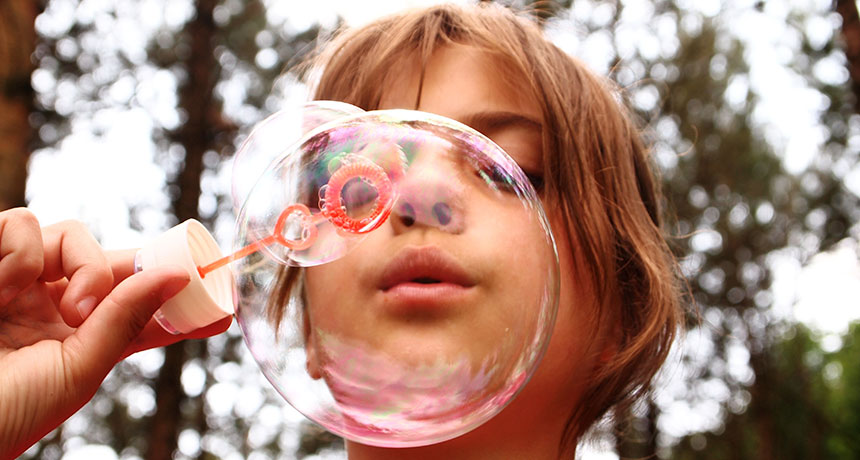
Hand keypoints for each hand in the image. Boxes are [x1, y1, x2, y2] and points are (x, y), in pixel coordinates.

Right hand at [0, 208, 231, 458]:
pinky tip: (3, 288)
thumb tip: (177, 276)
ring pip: (67, 232)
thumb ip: (124, 321)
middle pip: (108, 259)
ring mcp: (16, 281)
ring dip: (77, 263)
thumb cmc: (5, 412)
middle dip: (125, 266)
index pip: (139, 304)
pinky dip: (18, 252)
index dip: (176, 293)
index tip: (222, 292)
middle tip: (131, 289)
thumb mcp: (77, 371)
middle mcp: (52, 304)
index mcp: (80, 336)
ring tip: (62, 306)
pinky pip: (19, 223)